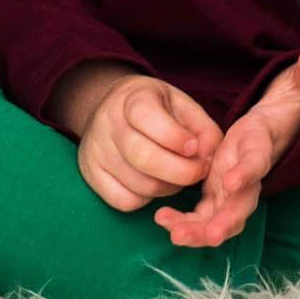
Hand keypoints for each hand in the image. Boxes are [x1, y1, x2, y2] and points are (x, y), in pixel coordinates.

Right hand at [57, 66, 221, 213]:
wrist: (113, 108)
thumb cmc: (156, 109)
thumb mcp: (182, 106)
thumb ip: (203, 129)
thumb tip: (208, 157)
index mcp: (131, 97)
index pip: (146, 117)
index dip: (174, 137)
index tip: (194, 147)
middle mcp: (106, 121)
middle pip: (143, 157)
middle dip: (181, 171)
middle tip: (199, 171)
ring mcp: (95, 149)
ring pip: (138, 184)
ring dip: (168, 187)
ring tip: (177, 175)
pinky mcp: (90, 174)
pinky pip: (124, 201)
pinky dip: (146, 200)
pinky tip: (153, 183)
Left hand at [154, 44, 299, 249]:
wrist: (282, 126)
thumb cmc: (289, 107)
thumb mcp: (299, 88)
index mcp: (263, 148)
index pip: (258, 162)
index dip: (247, 172)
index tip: (231, 181)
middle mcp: (250, 175)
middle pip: (240, 205)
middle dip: (223, 221)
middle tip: (204, 235)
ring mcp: (235, 187)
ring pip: (220, 216)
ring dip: (198, 229)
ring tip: (173, 234)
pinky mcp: (220, 189)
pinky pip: (205, 212)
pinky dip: (188, 221)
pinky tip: (164, 223)